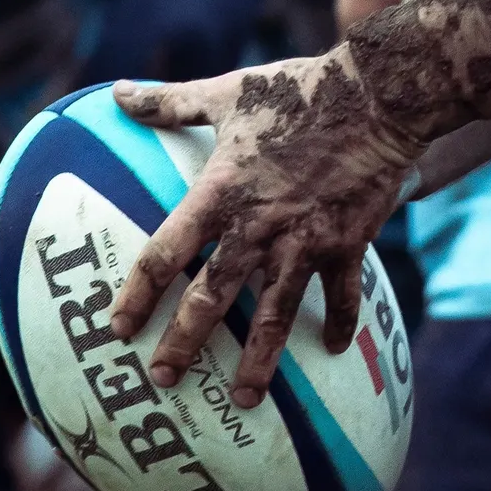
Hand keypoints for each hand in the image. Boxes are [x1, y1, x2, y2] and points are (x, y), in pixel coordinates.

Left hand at [109, 50, 422, 405]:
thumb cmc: (296, 91)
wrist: (375, 96)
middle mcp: (259, 228)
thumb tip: (114, 92)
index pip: (165, 253)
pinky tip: (331, 350)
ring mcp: (306, 243)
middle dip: (184, 343)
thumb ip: (169, 102)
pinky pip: (342, 296)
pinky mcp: (348, 245)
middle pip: (211, 298)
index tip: (118, 328)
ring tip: (244, 400)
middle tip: (163, 379)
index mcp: (221, 193)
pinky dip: (340, 324)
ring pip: (275, 314)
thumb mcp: (226, 92)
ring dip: (259, 361)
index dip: (138, 294)